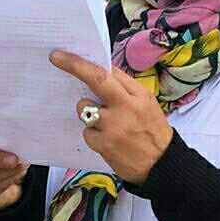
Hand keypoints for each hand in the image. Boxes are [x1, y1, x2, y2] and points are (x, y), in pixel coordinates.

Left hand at [49, 50, 172, 183]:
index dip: (85, 62)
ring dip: (88, 113)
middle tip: (56, 57)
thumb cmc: (152, 131)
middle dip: (74, 66)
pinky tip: (108, 140)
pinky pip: (86, 132)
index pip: (109, 71)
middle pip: (96, 79)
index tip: (65, 55)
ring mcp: (114, 126)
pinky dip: (93, 135)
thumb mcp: (147, 104)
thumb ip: (125, 89)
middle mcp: (126, 106)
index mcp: (138, 95)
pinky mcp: (104, 144)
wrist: (162, 165)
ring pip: (84, 108)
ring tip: (107, 124)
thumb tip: (101, 73)